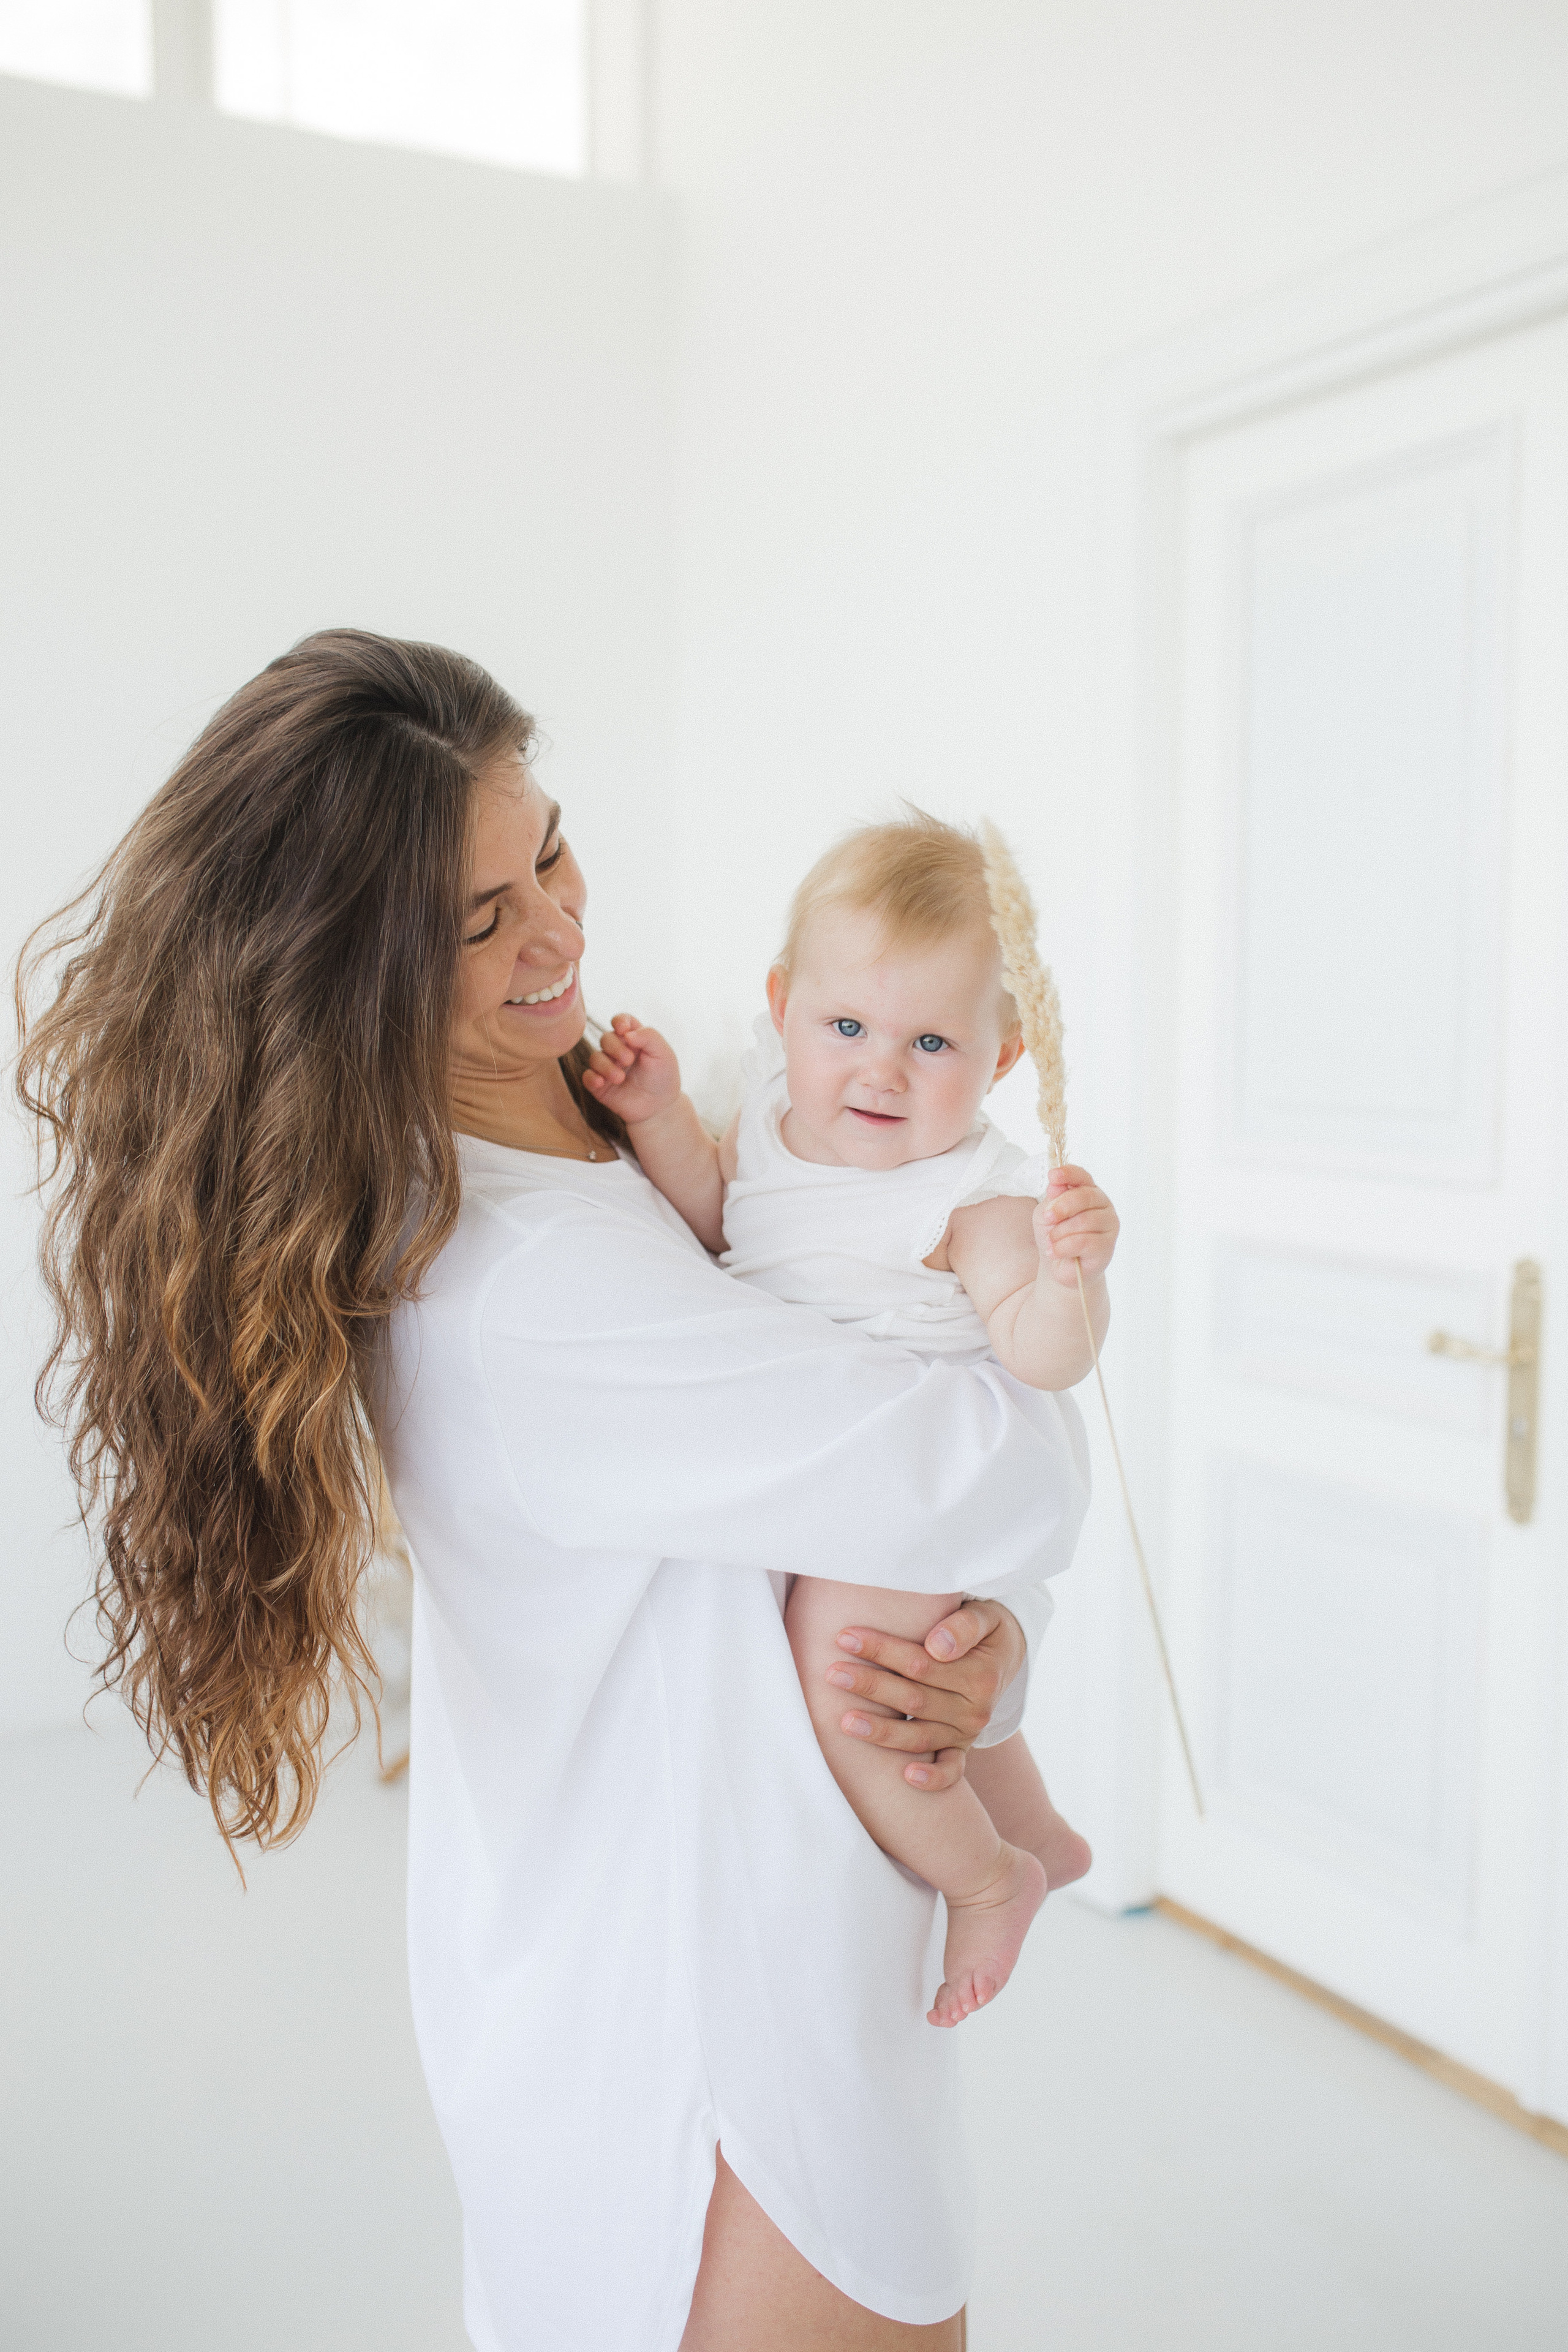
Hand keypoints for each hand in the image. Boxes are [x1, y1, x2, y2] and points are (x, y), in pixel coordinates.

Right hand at [582, 1014, 682, 1128]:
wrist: (660, 1108)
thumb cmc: (664, 1078)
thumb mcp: (664, 1054)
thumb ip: (649, 1037)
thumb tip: (626, 1033)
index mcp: (635, 1039)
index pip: (621, 1021)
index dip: (619, 1021)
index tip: (623, 1030)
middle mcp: (619, 1050)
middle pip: (606, 1038)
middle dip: (615, 1047)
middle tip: (629, 1060)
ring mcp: (608, 1067)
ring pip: (595, 1057)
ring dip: (606, 1066)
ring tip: (619, 1078)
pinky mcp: (600, 1085)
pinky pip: (587, 1077)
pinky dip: (591, 1078)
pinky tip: (601, 1083)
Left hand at [827, 1599, 1026, 1792]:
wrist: (1006, 1655)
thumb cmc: (985, 1629)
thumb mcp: (985, 1617)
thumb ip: (964, 1626)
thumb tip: (938, 1646)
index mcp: (979, 1676)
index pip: (921, 1663)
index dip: (882, 1650)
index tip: (845, 1637)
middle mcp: (975, 1710)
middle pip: (914, 1700)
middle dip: (871, 1686)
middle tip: (831, 1674)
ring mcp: (967, 1733)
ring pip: (920, 1737)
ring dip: (881, 1731)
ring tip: (844, 1721)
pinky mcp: (961, 1749)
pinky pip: (950, 1770)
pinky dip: (933, 1778)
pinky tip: (906, 1777)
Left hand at [1034, 1164, 1118, 1289]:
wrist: (1061, 1266)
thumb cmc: (1056, 1236)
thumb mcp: (1046, 1215)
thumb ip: (1052, 1200)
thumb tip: (1055, 1185)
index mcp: (1089, 1192)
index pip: (1082, 1176)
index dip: (1068, 1174)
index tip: (1052, 1176)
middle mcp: (1103, 1206)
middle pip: (1084, 1197)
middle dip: (1061, 1206)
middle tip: (1047, 1218)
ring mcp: (1109, 1225)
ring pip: (1083, 1221)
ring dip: (1060, 1232)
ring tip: (1051, 1242)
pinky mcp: (1107, 1247)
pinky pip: (1083, 1242)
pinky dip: (1063, 1247)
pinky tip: (1054, 1252)